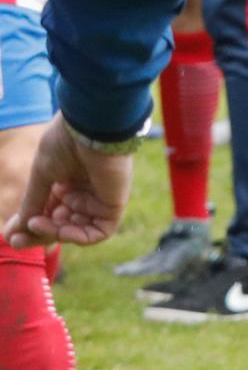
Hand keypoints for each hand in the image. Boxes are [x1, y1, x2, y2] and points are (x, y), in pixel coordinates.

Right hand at [4, 120, 133, 247]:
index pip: (47, 212)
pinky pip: (98, 232)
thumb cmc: (65, 143)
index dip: (28, 225)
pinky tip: (59, 229)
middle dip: (37, 234)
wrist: (90, 127)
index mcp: (66, 182)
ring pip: (76, 230)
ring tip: (34, 224)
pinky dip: (77, 236)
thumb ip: (33, 202)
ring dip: (53, 233)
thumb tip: (18, 229)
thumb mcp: (41, 175)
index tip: (8, 235)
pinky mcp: (114, 204)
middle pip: (59, 224)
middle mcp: (84, 192)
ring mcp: (99, 199)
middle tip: (16, 242)